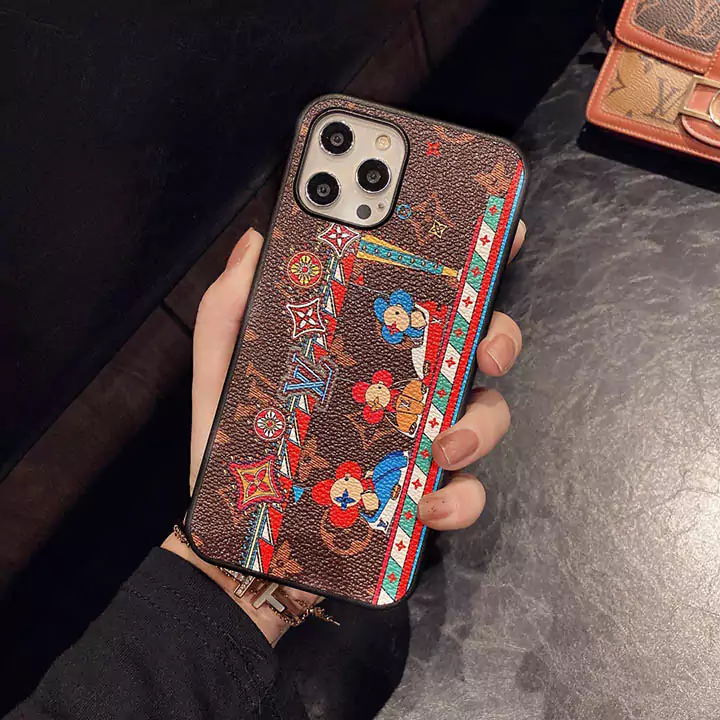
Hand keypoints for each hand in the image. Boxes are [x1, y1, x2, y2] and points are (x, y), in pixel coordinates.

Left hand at [167, 220, 525, 642]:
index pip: (427, 299)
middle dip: (499, 338)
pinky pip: (466, 494)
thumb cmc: (238, 453)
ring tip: (441, 446)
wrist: (241, 545)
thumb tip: (257, 240)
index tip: (501, 237)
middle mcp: (408, 390)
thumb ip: (231, 311)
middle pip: (476, 349)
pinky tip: (427, 506)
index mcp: (369, 352)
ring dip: (481, 425)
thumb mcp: (223, 377)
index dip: (473, 267)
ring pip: (486, 417)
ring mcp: (421, 444)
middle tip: (485, 350)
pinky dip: (461, 499)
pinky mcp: (424, 498)